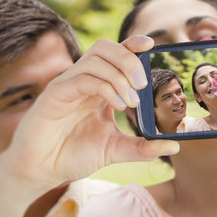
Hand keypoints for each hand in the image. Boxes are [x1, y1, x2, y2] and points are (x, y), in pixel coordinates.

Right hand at [2, 35, 179, 188]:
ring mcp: (68, 85)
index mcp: (98, 86)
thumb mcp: (115, 150)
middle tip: (143, 84)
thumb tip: (175, 145)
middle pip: (105, 48)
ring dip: (119, 75)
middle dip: (129, 59)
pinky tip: (118, 106)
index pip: (115, 54)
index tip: (151, 45)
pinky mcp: (55, 95)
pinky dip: (105, 87)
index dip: (132, 44)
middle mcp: (83, 80)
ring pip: (95, 59)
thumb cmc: (74, 155)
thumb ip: (143, 147)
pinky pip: (82, 78)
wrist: (42, 171)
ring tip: (132, 101)